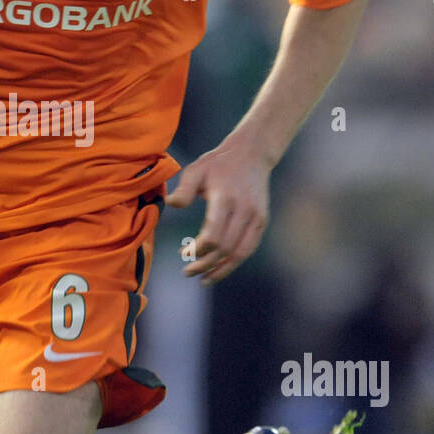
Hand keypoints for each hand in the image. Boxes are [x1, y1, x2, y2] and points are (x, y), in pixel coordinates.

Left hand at [166, 140, 271, 284]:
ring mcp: (256, 217)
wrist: (252, 154)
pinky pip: (249, 248)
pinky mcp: (262, 222)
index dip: (197, 250)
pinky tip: (219, 269)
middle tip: (187, 271)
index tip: (183, 253)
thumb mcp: (196, 169)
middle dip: (205, 264)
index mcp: (226, 198)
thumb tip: (171, 205)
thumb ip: (183, 189)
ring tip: (203, 279)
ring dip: (221, 270)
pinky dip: (234, 262)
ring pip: (240, 253)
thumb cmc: (218, 163)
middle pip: (225, 248)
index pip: (214, 234)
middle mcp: (244, 210)